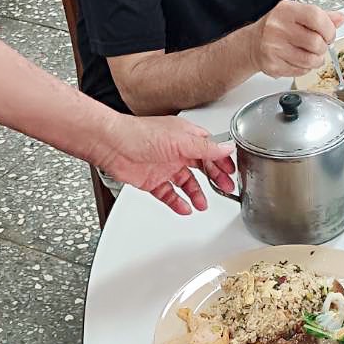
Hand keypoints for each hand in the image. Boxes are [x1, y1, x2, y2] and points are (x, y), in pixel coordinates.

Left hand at [99, 116, 234, 215]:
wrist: (113, 145)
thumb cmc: (141, 135)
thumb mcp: (181, 141)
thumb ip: (206, 148)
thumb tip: (227, 148)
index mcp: (185, 137)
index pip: (209, 149)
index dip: (221, 161)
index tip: (231, 171)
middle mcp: (176, 151)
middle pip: (201, 167)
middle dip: (214, 179)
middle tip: (225, 189)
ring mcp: (164, 166)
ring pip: (186, 183)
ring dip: (196, 194)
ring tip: (202, 204)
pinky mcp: (152, 181)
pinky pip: (168, 194)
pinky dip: (177, 202)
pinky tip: (185, 208)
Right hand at [253, 0, 343, 77]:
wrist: (253, 43)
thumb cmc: (277, 27)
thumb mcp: (297, 14)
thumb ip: (321, 16)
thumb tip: (340, 18)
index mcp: (286, 11)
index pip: (316, 17)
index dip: (329, 29)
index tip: (330, 34)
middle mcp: (278, 28)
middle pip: (315, 42)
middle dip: (323, 47)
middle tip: (319, 46)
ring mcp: (274, 48)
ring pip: (310, 60)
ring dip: (316, 60)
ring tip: (311, 55)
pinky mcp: (273, 65)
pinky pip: (300, 71)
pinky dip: (305, 68)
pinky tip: (299, 60)